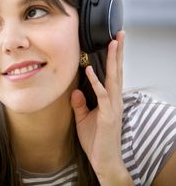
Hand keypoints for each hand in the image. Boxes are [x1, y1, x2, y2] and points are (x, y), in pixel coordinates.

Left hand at [70, 31, 131, 184]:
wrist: (104, 161)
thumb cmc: (96, 141)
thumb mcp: (83, 118)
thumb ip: (79, 104)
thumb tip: (75, 90)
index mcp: (110, 99)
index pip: (112, 74)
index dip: (113, 58)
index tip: (113, 41)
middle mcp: (114, 100)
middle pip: (117, 71)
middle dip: (118, 52)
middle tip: (120, 34)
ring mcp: (113, 107)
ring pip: (114, 78)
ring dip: (113, 60)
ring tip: (113, 43)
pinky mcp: (108, 115)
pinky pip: (102, 95)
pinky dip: (96, 82)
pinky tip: (90, 70)